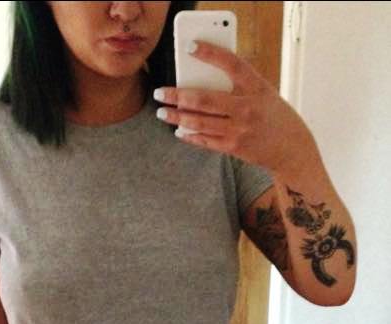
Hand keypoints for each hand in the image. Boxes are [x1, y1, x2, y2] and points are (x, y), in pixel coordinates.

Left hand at [154, 40, 318, 175]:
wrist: (292, 148)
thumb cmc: (273, 115)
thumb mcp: (262, 93)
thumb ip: (238, 86)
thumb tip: (200, 81)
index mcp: (257, 87)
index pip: (232, 64)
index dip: (211, 53)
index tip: (190, 46)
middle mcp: (247, 108)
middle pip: (204, 99)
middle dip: (177, 95)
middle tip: (160, 92)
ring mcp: (240, 130)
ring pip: (200, 122)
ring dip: (177, 117)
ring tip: (162, 112)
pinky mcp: (234, 147)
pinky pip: (205, 140)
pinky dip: (189, 135)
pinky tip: (179, 131)